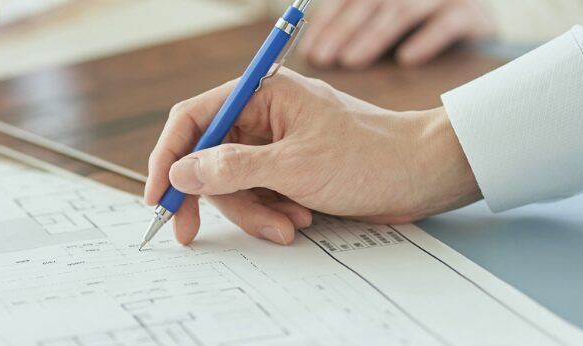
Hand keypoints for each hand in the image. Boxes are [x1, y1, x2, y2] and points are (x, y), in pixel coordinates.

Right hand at [144, 69, 480, 245]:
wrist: (424, 175)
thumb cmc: (371, 156)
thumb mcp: (295, 166)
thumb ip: (232, 168)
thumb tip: (182, 171)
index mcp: (262, 95)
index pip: (194, 118)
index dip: (168, 156)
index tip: (157, 194)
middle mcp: (263, 116)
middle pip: (207, 159)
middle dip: (214, 198)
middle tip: (191, 231)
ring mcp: (276, 146)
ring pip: (232, 186)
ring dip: (253, 212)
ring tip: (288, 225)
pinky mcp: (289, 172)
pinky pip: (258, 197)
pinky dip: (271, 216)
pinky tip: (299, 221)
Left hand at [297, 0, 494, 68]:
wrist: (479, 26)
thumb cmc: (424, 28)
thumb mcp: (387, 20)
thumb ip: (356, 26)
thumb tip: (315, 50)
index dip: (328, 20)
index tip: (310, 49)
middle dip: (343, 29)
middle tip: (324, 58)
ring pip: (404, 10)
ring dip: (374, 36)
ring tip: (351, 61)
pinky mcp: (473, 14)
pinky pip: (448, 23)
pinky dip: (426, 40)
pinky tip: (406, 60)